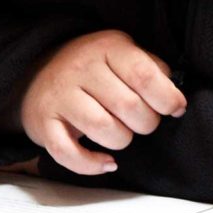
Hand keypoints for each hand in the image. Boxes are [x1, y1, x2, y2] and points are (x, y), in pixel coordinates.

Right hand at [18, 29, 187, 176]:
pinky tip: (107, 162)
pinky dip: (91, 164)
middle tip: (144, 121)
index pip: (143, 75)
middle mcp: (81, 68)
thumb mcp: (124, 54)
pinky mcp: (43, 123)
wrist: (36, 74)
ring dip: (122, 140)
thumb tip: (176, 101)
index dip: (167, 98)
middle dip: (146, 122)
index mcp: (108, 47)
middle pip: (128, 105)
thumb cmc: (94, 69)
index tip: (175, 108)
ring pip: (102, 128)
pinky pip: (67, 152)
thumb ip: (152, 70)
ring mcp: (60, 95)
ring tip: (122, 134)